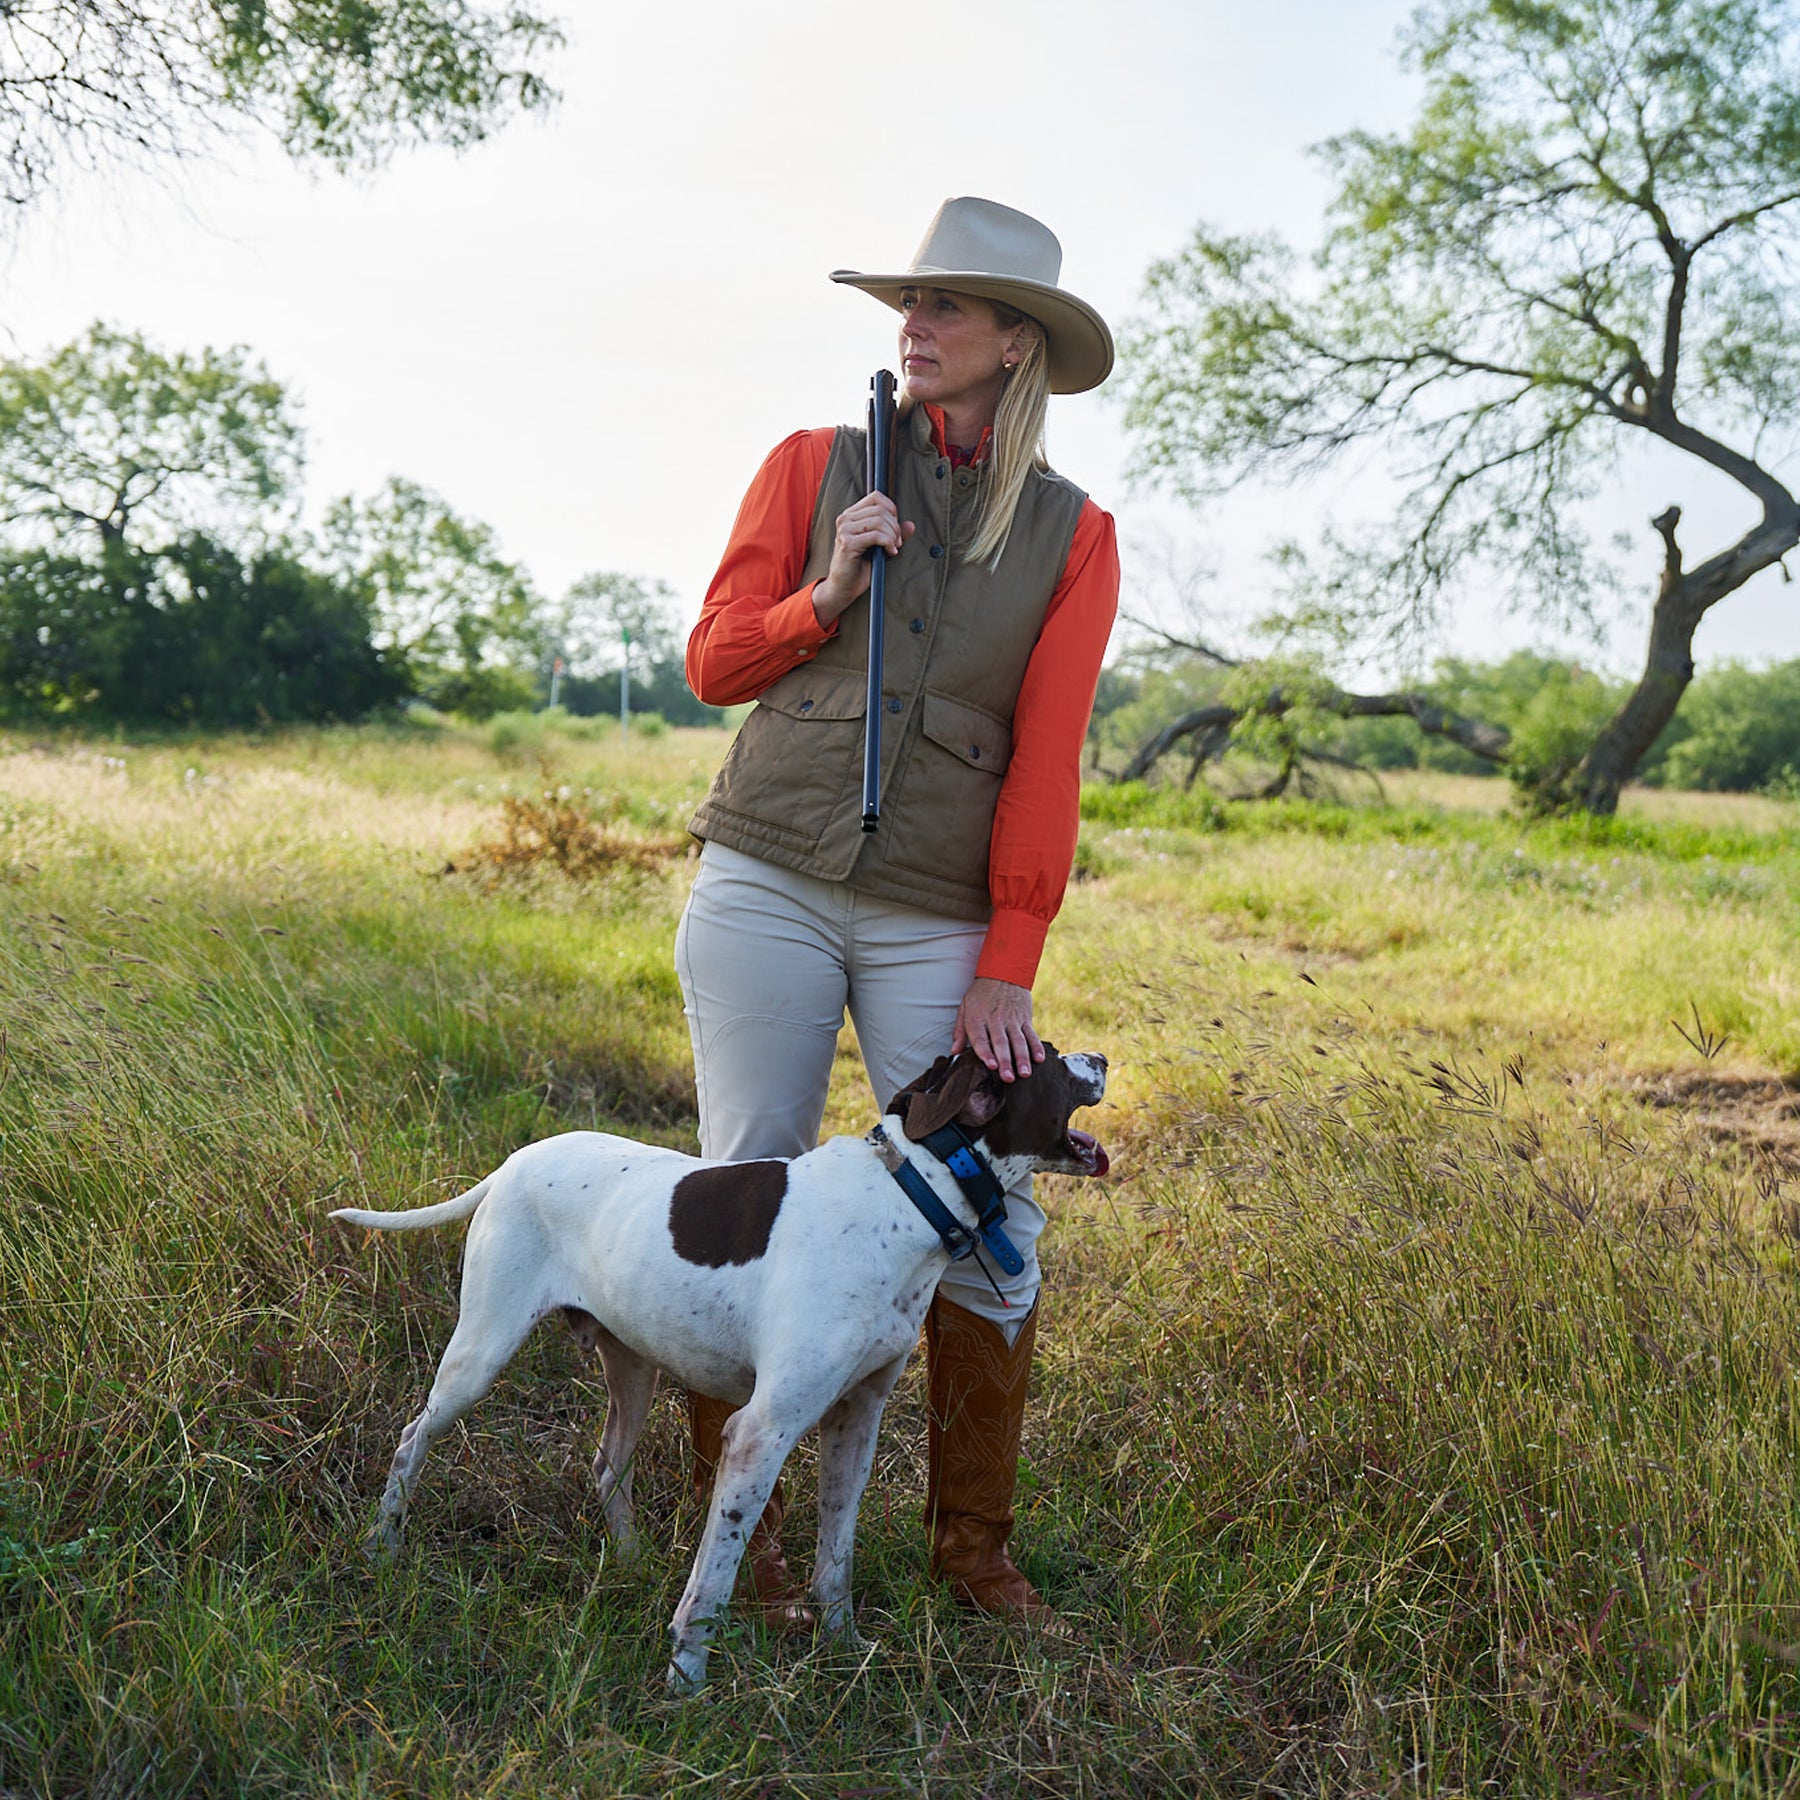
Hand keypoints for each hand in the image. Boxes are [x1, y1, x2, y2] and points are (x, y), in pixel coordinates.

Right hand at [812, 490, 914, 625]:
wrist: (843, 587)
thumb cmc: (859, 567)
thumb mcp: (880, 546)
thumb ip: (893, 534)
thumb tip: (910, 525)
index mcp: (851, 515)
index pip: (876, 497)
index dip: (891, 509)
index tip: (896, 527)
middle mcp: (845, 519)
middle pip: (880, 510)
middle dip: (895, 526)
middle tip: (897, 542)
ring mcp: (845, 530)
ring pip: (879, 521)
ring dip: (892, 535)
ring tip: (893, 548)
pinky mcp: (848, 543)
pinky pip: (876, 536)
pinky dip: (888, 543)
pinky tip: (890, 552)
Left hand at [952, 978, 1043, 1082]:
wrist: (1003, 973)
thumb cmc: (981, 994)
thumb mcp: (964, 1007)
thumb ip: (959, 1031)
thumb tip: (954, 1051)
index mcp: (978, 1018)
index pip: (981, 1038)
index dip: (986, 1053)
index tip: (990, 1066)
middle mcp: (995, 1020)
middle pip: (1001, 1043)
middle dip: (1005, 1061)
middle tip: (1008, 1077)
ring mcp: (1012, 1019)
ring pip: (1018, 1041)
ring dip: (1022, 1058)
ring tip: (1024, 1073)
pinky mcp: (1025, 1018)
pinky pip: (1031, 1034)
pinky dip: (1036, 1047)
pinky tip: (1039, 1059)